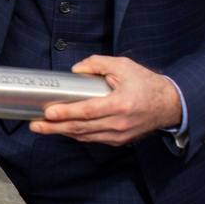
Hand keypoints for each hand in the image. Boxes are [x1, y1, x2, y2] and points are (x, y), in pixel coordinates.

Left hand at [29, 55, 182, 145]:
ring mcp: (119, 134)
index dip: (66, 113)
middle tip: (35, 124)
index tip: (48, 112)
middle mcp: (119, 123)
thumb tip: (75, 70)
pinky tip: (63, 129)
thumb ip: (97, 64)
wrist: (169, 105)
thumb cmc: (146, 83)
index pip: (88, 111)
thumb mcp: (123, 65)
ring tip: (42, 127)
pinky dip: (77, 134)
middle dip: (55, 127)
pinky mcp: (119, 140)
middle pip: (81, 128)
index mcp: (120, 104)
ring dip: (62, 133)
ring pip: (85, 136)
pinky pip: (93, 138)